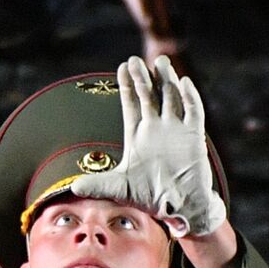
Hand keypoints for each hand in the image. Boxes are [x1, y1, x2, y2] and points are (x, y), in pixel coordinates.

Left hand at [71, 55, 225, 237]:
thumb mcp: (121, 188)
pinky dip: (190, 97)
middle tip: (136, 59)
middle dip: (143, 77)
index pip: (132, 103)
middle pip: (149, 95)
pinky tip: (184, 83)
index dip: (127, 85)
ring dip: (167, 80)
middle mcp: (157, 127)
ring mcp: (176, 130)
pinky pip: (193, 112)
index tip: (122, 66)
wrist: (180, 208)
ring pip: (172, 98)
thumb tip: (74, 187)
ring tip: (161, 62)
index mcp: (138, 134)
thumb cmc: (151, 196)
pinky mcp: (194, 137)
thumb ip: (99, 184)